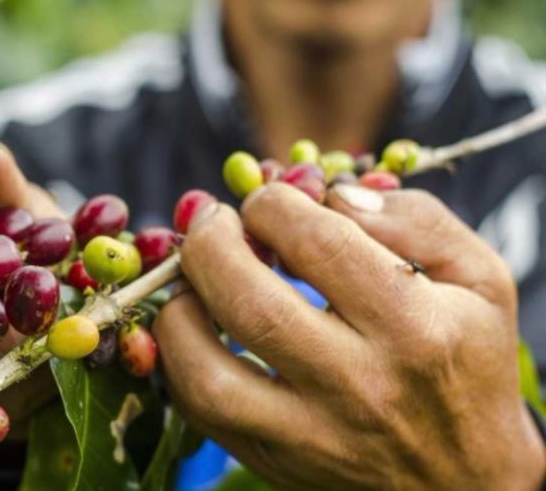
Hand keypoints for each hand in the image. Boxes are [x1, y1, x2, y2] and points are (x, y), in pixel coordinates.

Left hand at [154, 182, 545, 488]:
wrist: (468, 476)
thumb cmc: (467, 361)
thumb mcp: (479, 278)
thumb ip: (417, 220)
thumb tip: (334, 193)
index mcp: (412, 326)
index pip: (319, 244)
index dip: (273, 204)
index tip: (267, 201)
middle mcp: (357, 384)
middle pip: (251, 305)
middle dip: (210, 245)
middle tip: (211, 221)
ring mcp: (310, 434)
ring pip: (207, 373)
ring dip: (178, 311)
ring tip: (190, 278)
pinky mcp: (275, 460)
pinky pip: (200, 413)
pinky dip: (177, 362)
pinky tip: (193, 327)